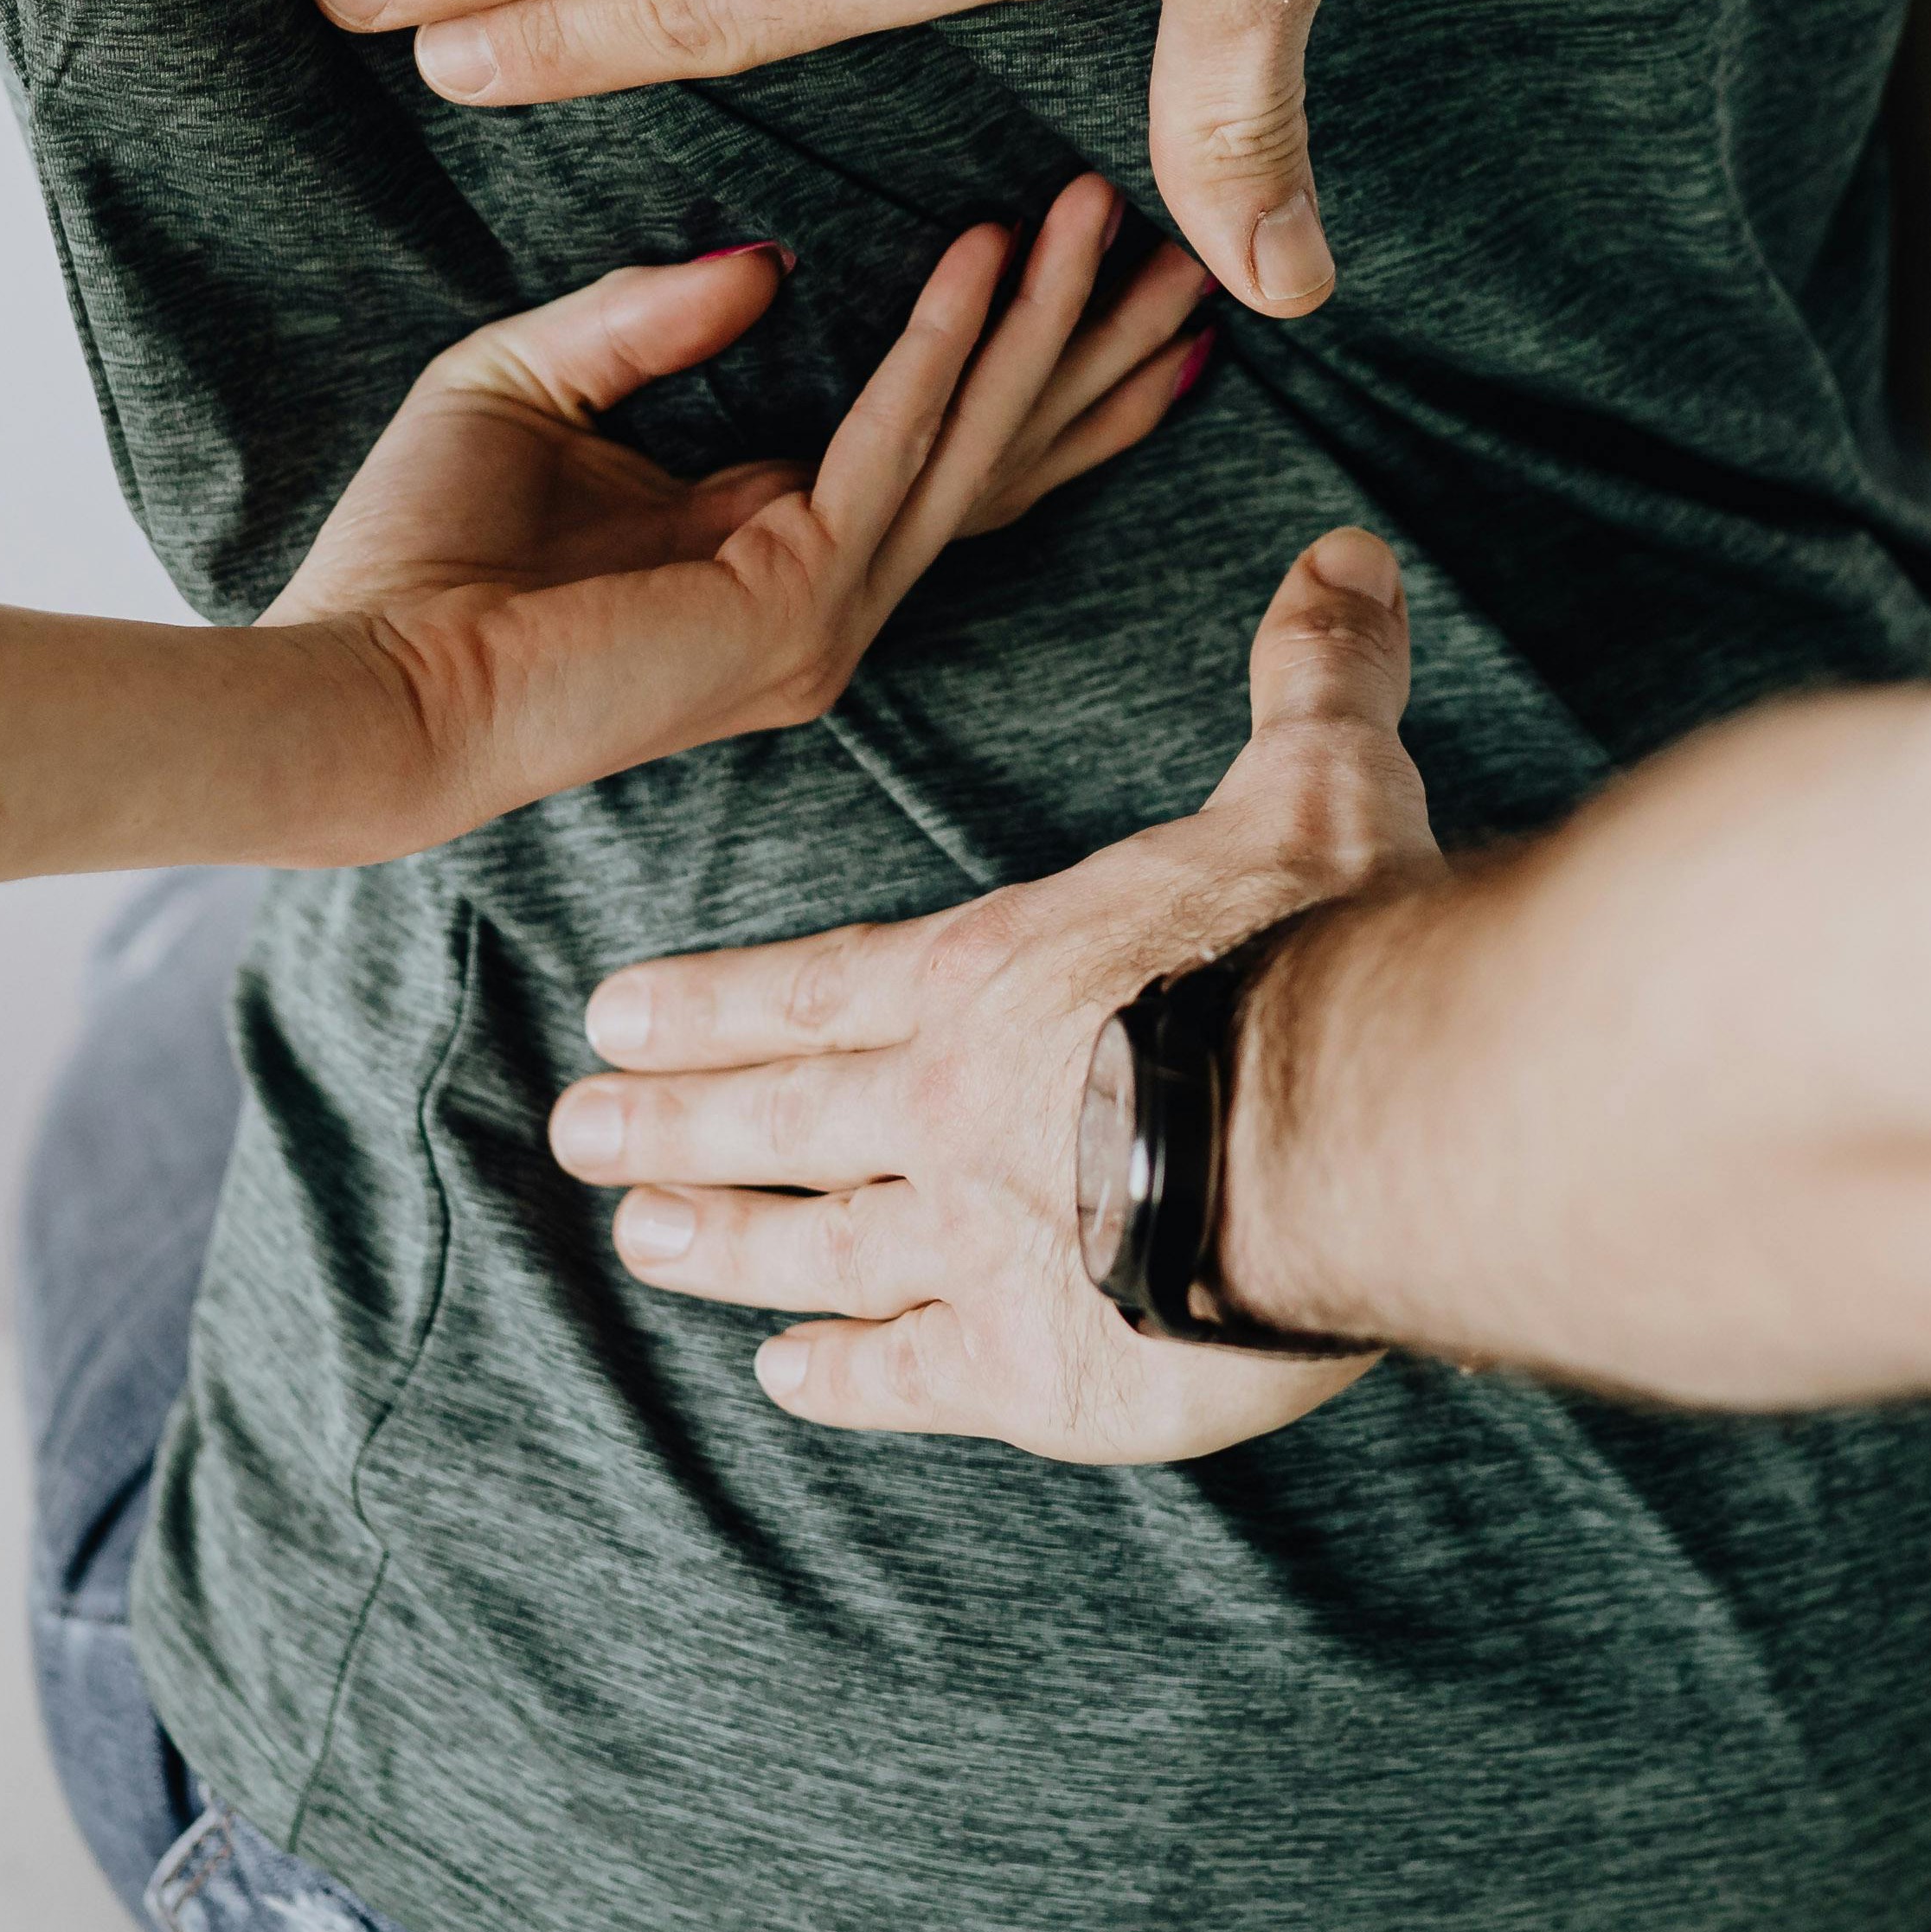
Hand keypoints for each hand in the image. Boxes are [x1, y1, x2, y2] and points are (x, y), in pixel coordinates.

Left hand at [271, 177, 1210, 847]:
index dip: (1030, 362)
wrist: (361, 682)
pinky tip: (986, 254)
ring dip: (1047, 323)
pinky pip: (892, 449)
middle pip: (1001, 455)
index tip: (1103, 265)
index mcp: (770, 550)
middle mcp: (823, 596)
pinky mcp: (792, 606)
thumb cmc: (414, 556)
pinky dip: (942, 345)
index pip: (943, 450)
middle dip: (1097, 350)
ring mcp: (821, 616)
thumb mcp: (531, 383)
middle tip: (1193, 251)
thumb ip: (647, 318)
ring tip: (1105, 211)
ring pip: (973, 445)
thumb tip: (769, 260)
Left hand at [550, 530, 1437, 1462]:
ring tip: (642, 1243)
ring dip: (720, 1243)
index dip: (716, 1004)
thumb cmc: (1325, 946)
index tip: (614, 1013)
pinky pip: (906, 1373)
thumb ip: (1313, 678)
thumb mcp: (1319, 785)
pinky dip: (840, 1375)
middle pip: (780, 1115)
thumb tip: (1343, 555)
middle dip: (669, 1121)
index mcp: (995, 976)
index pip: (821, 988)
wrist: (1355, 1123)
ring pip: (812, 1245)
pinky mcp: (1029, 1366)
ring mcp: (972, 1244)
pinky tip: (788, 1376)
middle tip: (575, 1133)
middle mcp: (949, 1107)